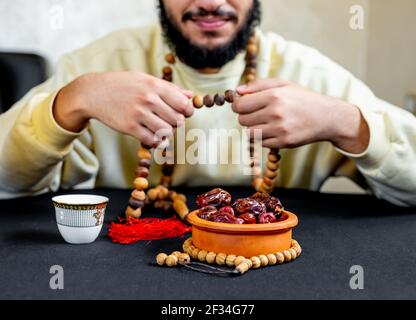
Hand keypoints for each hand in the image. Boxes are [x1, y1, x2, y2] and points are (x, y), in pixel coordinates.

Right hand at [53, 72, 193, 145]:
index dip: (188, 111)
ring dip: (166, 133)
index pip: (183, 104)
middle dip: (176, 123)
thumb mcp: (145, 79)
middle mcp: (148, 99)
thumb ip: (169, 88)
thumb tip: (190, 96)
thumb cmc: (123, 85)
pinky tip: (153, 137)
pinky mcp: (129, 127)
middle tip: (168, 120)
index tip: (184, 113)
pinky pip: (152, 140)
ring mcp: (138, 114)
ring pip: (166, 131)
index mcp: (154, 85)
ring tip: (160, 128)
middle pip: (177, 120)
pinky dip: (156, 141)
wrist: (93, 92)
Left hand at [233, 79, 369, 153]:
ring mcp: (279, 130)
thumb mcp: (283, 85)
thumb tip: (237, 91)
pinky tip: (273, 131)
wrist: (327, 117)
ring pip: (249, 133)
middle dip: (246, 117)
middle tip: (257, 114)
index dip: (238, 105)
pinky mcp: (283, 142)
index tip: (243, 105)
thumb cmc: (302, 99)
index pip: (240, 105)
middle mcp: (275, 113)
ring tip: (264, 122)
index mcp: (273, 96)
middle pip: (242, 120)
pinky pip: (261, 143)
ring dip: (253, 128)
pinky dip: (263, 138)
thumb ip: (258, 85)